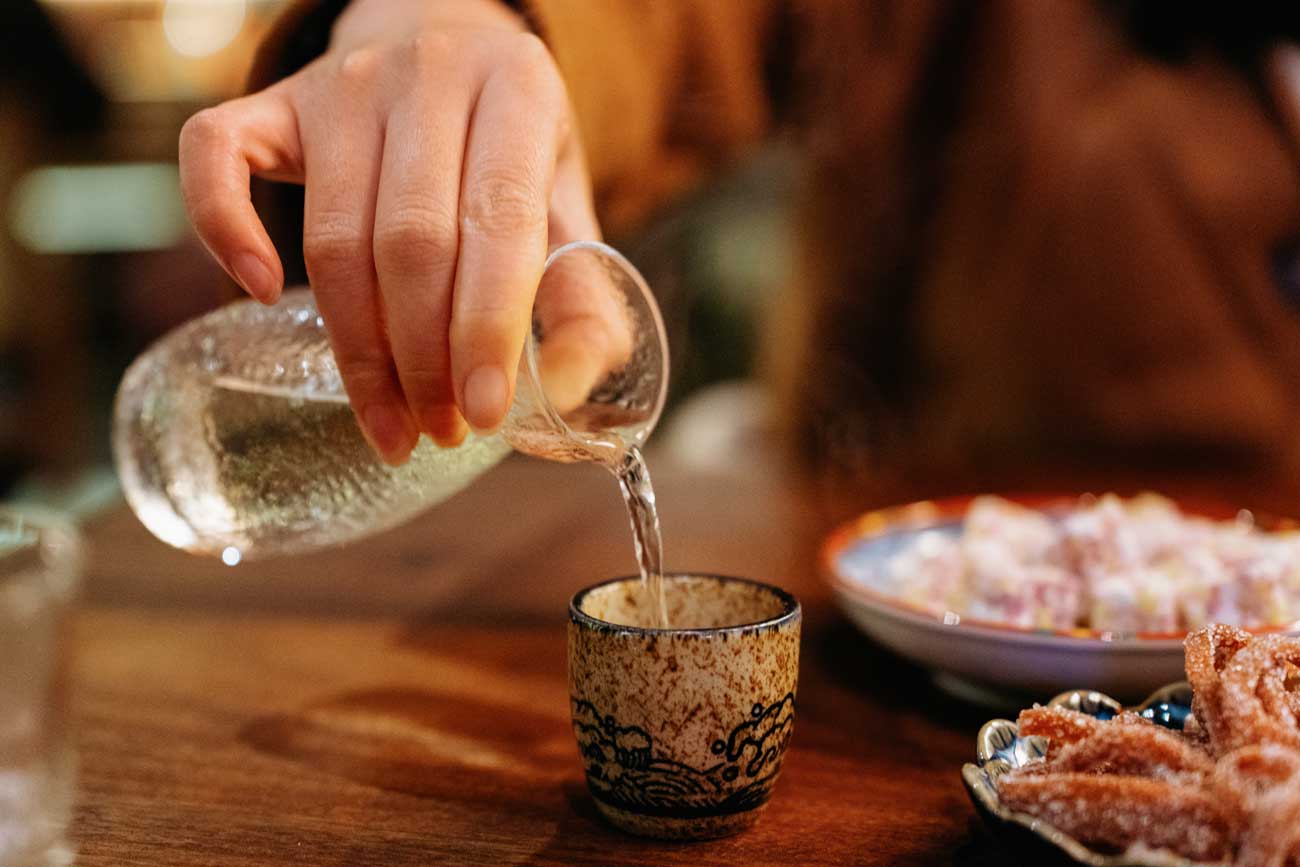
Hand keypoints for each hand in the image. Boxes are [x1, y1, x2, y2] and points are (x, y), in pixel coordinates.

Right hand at [178, 0, 607, 462]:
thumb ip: (581, 294)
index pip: (499, 224)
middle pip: (411, 243)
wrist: (446, 49)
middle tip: (440, 429)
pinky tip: (259, 294)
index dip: (487, 329)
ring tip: (393, 420)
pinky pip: (216, 158)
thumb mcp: (566, 203)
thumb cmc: (508, 147)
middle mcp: (427, 73)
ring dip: (359, 349)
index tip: (482, 412)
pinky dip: (226, 229)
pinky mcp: (273, 100)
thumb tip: (570, 390)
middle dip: (425, 360)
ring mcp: (341, 83)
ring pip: (334, 237)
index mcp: (518, 89)